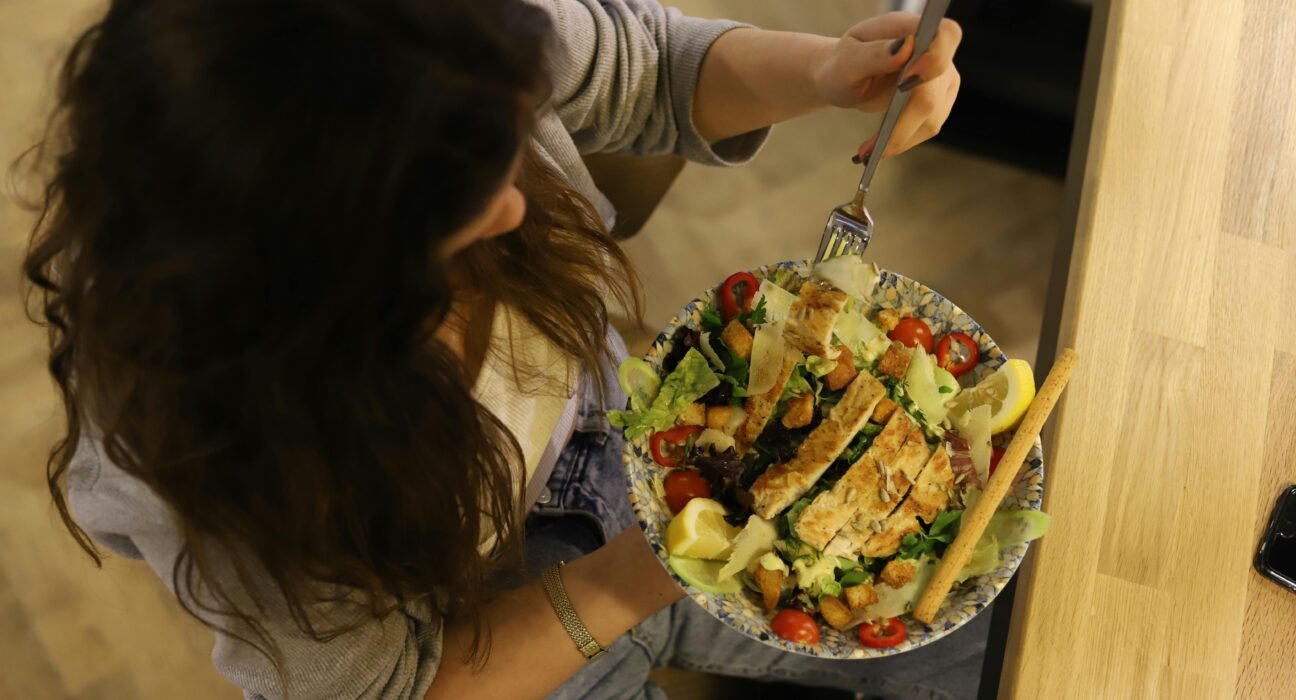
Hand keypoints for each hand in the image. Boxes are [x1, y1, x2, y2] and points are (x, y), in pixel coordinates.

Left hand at [812, 12, 962, 159]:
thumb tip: (904, 48)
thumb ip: (874, 54)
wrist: (843, 76)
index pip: (944, 35)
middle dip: (901, 123)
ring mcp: (941, 76)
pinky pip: (928, 127)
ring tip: (866, 151)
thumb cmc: (843, 64)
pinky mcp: (939, 99)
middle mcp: (935, 50)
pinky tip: (878, 148)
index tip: (907, 81)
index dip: (934, 59)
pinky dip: (902, 141)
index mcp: (911, 28)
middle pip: (933, 90)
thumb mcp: (846, 60)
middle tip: (869, 148)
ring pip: (933, 116)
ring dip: (899, 139)